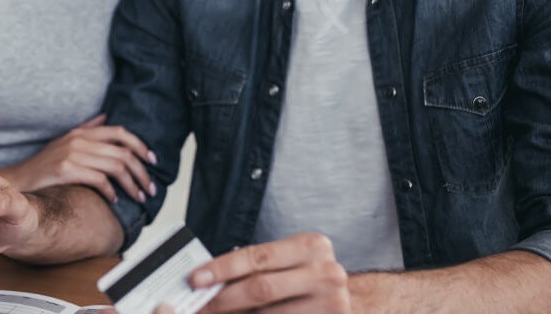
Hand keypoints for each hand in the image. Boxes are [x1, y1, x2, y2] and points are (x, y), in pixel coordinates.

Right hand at [1, 114, 156, 204]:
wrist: (17, 181)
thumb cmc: (43, 166)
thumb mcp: (64, 141)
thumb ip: (87, 129)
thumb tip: (107, 117)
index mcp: (81, 132)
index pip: (121, 132)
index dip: (142, 146)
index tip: (153, 161)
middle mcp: (79, 140)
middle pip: (123, 151)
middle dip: (142, 172)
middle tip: (150, 189)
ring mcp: (72, 154)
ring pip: (116, 166)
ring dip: (132, 184)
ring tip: (139, 197)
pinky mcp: (66, 170)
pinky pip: (100, 180)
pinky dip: (112, 192)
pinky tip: (114, 201)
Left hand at [179, 233, 350, 313]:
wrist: (355, 301)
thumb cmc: (310, 279)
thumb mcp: (291, 261)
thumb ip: (258, 266)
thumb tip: (209, 280)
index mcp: (310, 246)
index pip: (257, 256)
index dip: (222, 268)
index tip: (196, 278)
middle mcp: (324, 272)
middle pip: (261, 288)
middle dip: (224, 299)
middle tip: (200, 305)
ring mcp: (331, 303)